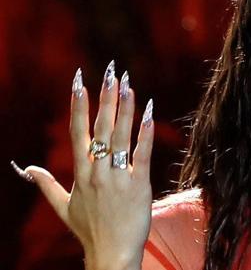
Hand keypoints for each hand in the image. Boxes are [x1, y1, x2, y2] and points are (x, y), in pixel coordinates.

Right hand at [12, 63, 153, 269]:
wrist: (111, 254)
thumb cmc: (89, 231)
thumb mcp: (63, 207)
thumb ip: (46, 185)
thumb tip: (27, 169)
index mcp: (80, 173)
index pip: (77, 132)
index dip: (78, 105)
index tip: (79, 81)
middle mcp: (97, 171)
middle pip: (100, 128)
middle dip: (105, 97)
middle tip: (111, 72)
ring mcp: (118, 177)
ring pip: (120, 136)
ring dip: (125, 108)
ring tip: (129, 84)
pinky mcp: (139, 184)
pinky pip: (142, 154)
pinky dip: (145, 132)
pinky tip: (149, 112)